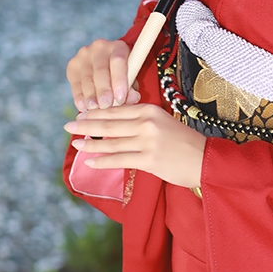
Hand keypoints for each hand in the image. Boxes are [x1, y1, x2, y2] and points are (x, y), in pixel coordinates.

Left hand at [64, 104, 205, 187]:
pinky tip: (90, 161)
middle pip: (109, 124)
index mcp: (150, 110)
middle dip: (86, 125)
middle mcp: (147, 123)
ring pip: (111, 142)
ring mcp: (147, 142)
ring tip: (76, 143)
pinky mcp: (148, 160)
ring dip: (90, 143)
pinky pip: (119, 160)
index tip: (81, 114)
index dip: (96, 112)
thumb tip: (115, 123)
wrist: (205, 159)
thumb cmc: (183, 141)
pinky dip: (102, 161)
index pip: (116, 110)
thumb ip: (141, 120)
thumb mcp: (163, 122)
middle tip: (68, 126)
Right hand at [66, 38, 140, 111]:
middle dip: (103, 90)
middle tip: (106, 105)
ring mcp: (84, 55)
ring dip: (91, 96)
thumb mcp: (130, 76)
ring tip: (94, 109)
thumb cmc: (121, 72)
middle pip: (100, 70)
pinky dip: (79, 97)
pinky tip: (83, 107)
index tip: (120, 98)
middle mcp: (100, 47)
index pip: (118, 61)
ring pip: (87, 78)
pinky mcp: (73, 65)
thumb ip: (132, 87)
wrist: (105, 62)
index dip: (119, 80)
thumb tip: (133, 98)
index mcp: (118, 47)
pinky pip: (75, 83)